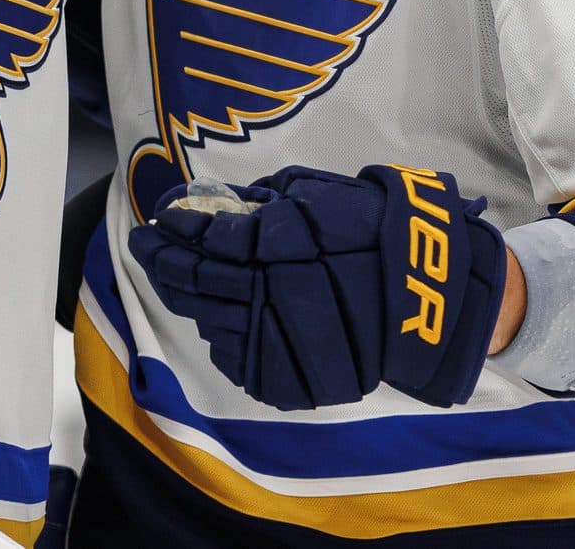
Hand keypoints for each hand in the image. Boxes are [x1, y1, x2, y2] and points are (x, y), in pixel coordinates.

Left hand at [128, 164, 507, 410]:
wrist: (427, 295)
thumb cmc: (373, 230)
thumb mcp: (314, 195)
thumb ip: (259, 204)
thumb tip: (210, 203)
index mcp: (270, 246)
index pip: (203, 238)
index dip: (174, 226)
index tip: (157, 218)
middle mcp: (263, 295)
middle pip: (194, 281)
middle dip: (165, 260)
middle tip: (147, 246)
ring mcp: (272, 341)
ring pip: (208, 319)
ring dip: (188, 296)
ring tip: (178, 277)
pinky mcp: (283, 377)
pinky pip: (234, 354)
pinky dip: (222, 332)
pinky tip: (220, 314)